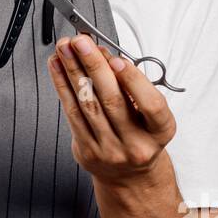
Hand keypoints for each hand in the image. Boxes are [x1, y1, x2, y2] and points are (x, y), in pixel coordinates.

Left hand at [47, 34, 176, 187]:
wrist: (129, 174)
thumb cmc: (141, 134)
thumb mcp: (149, 112)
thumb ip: (131, 84)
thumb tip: (103, 54)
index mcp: (160, 132)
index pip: (151, 104)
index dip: (133, 80)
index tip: (116, 59)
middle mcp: (136, 144)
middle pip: (112, 101)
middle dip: (94, 66)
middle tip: (81, 42)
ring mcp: (110, 151)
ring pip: (88, 104)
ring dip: (73, 71)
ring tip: (65, 49)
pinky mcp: (87, 152)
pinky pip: (72, 114)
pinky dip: (62, 86)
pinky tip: (57, 68)